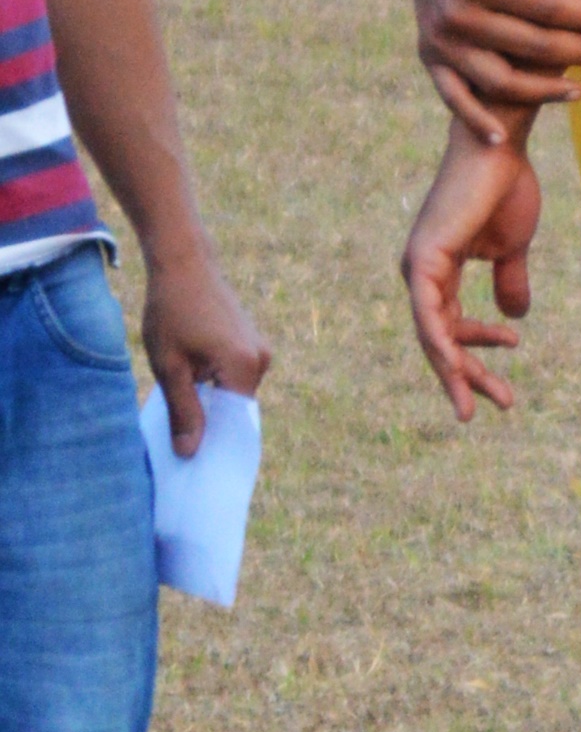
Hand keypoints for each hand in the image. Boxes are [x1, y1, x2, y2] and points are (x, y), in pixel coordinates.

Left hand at [143, 244, 271, 457]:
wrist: (184, 263)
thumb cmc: (172, 310)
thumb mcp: (169, 365)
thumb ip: (184, 411)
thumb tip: (190, 453)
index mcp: (243, 366)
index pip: (234, 426)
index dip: (212, 447)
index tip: (192, 468)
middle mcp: (261, 360)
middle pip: (235, 412)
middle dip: (210, 429)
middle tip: (178, 446)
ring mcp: (259, 351)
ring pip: (234, 396)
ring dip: (211, 408)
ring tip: (181, 414)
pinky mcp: (251, 344)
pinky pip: (235, 380)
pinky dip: (216, 390)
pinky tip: (191, 389)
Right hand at [395, 0, 580, 145]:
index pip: (542, 7)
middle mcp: (454, 16)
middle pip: (528, 46)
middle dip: (574, 51)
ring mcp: (440, 42)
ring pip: (498, 81)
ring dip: (540, 91)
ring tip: (577, 90)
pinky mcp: (430, 57)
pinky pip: (453, 98)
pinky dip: (474, 121)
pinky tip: (500, 140)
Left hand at [401, 122, 541, 420]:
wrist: (500, 145)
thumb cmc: (506, 186)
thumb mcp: (512, 245)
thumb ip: (509, 279)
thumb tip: (515, 317)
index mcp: (439, 270)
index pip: (450, 326)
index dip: (479, 348)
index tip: (513, 351)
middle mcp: (422, 272)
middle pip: (439, 340)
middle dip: (467, 375)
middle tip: (499, 404)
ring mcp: (419, 266)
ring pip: (432, 337)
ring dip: (457, 372)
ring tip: (479, 402)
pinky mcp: (425, 258)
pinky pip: (429, 314)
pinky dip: (442, 344)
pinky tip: (456, 366)